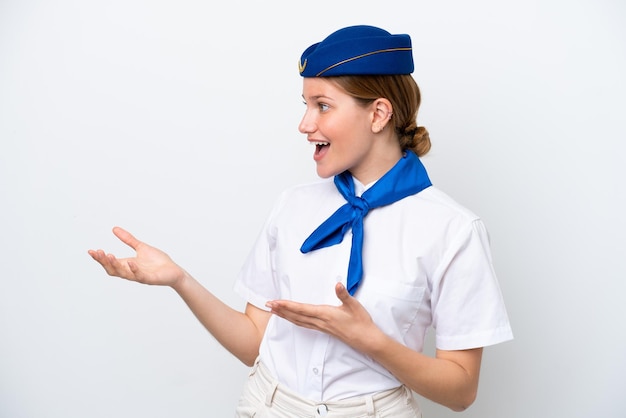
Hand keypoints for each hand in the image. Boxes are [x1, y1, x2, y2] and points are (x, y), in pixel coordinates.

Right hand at [88, 227, 185, 286]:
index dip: (100, 258)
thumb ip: (128, 240)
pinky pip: (140, 276)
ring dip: (115, 265)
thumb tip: (114, 229)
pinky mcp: (149, 279)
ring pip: (123, 273)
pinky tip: (130, 262)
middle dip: (104, 261)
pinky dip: (134, 270)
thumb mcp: (141, 247)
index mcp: (127, 265)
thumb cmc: (158, 261)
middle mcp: (130, 271)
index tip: (91, 250)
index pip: (109, 263)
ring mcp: (139, 276)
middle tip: (98, 252)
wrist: (173, 271)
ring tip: (110, 255)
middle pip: (112, 269)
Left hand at [265, 283, 380, 351]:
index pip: (301, 309)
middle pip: (296, 316)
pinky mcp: (324, 329)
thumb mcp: (354, 305)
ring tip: (274, 311)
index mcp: (325, 314)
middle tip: (268, 304)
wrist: (366, 340)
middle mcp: (320, 321)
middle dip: (281, 310)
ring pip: (298, 321)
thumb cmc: (361, 322)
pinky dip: (295, 320)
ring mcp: (321, 327)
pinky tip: (292, 319)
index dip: (287, 305)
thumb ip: (344, 294)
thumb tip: (338, 284)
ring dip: (285, 316)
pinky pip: (304, 325)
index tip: (275, 302)